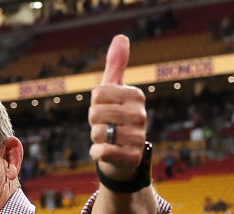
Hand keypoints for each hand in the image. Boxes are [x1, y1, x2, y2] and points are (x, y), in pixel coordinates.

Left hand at [89, 35, 147, 180]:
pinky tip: (105, 151)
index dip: (94, 103)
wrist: (124, 154)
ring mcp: (137, 136)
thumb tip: (121, 37)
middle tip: (106, 125)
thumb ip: (116, 65)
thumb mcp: (115, 90)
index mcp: (135, 95)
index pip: (97, 94)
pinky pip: (101, 151)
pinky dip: (97, 152)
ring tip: (109, 138)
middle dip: (94, 122)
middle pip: (95, 113)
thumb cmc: (116, 116)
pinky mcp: (130, 157)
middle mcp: (140, 115)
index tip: (105, 108)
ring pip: (97, 133)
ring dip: (96, 138)